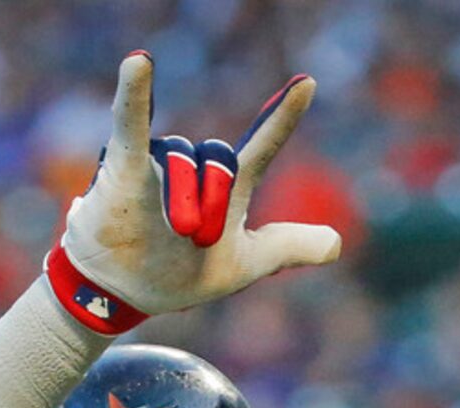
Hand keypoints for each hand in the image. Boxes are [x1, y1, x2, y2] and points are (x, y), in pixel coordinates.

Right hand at [49, 52, 340, 330]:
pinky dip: (133, 94)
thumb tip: (336, 244)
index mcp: (227, 188)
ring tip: (172, 231)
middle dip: (212, 207)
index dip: (282, 119)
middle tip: (196, 238)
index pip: (262, 147)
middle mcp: (195, 167)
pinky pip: (131, 123)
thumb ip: (287, 248)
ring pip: (182, 163)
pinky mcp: (124, 165)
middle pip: (220, 165)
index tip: (307, 85)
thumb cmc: (181, 274)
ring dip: (180, 202)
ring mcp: (160, 161)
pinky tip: (139, 62)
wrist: (123, 294)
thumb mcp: (242, 266)